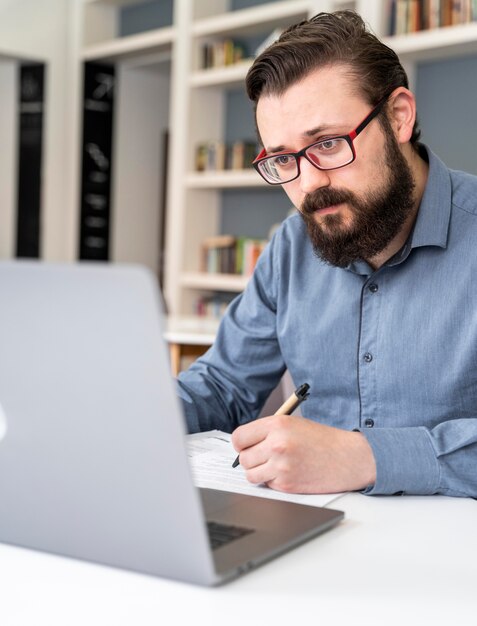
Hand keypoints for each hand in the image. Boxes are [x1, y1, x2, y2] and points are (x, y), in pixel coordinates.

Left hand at [231, 415, 375, 493]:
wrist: (347, 457)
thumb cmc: (321, 440)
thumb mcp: (292, 424)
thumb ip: (267, 431)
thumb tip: (243, 445)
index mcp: (276, 425)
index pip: (239, 437)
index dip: (241, 444)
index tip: (246, 446)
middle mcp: (276, 444)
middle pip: (243, 458)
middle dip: (251, 459)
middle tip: (265, 457)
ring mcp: (281, 466)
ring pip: (251, 474)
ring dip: (260, 472)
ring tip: (276, 465)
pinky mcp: (287, 484)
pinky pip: (267, 485)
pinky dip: (274, 481)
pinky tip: (290, 473)